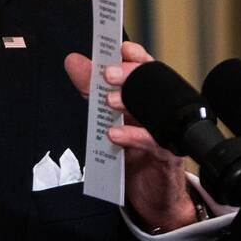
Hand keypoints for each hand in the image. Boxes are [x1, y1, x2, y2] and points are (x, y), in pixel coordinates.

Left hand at [64, 42, 197, 231]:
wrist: (152, 194)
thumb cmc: (133, 152)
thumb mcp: (107, 116)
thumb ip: (91, 89)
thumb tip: (73, 61)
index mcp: (146, 96)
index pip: (144, 69)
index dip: (135, 56)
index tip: (121, 47)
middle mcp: (159, 109)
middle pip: (152, 84)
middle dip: (130, 74)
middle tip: (108, 73)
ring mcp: (166, 131)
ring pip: (154, 109)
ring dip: (130, 102)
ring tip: (109, 101)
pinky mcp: (167, 155)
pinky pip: (153, 142)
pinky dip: (132, 137)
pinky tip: (115, 134)